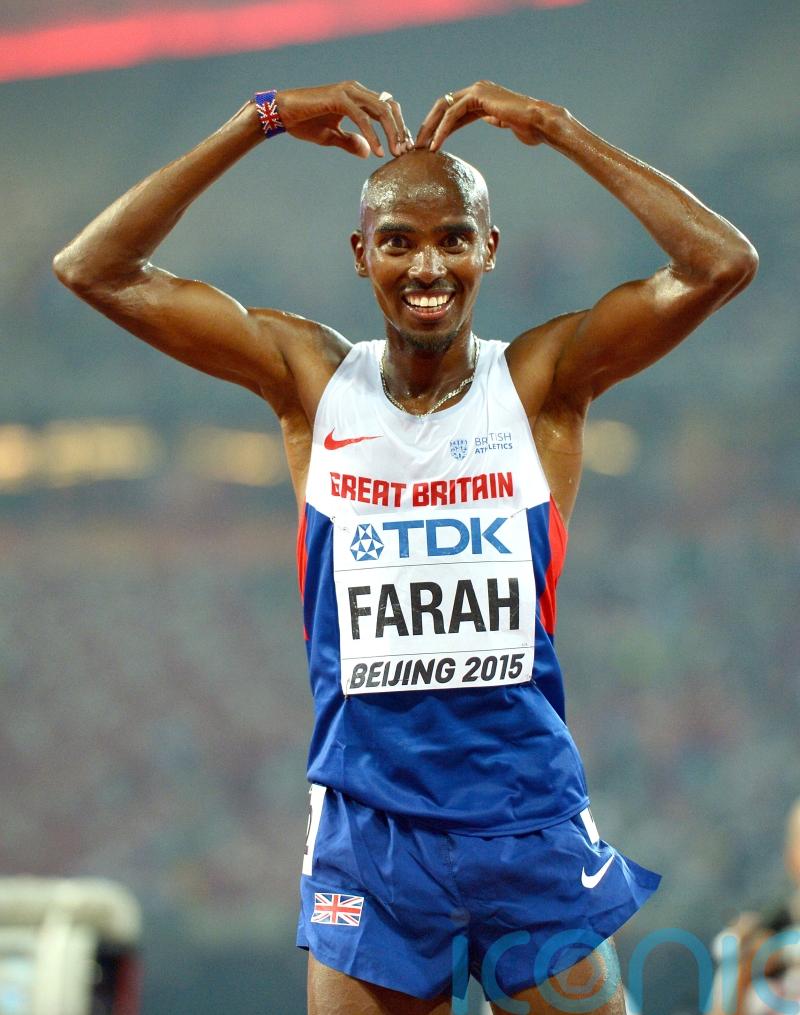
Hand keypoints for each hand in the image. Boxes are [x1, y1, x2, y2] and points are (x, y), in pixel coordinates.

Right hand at [276, 81, 412, 157]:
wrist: (282, 114)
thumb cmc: (304, 123)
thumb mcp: (332, 137)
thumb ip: (350, 142)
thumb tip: (367, 153)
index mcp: (357, 98)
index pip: (387, 109)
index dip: (398, 127)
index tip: (403, 148)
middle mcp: (356, 91)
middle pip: (389, 107)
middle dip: (400, 130)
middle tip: (405, 152)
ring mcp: (348, 92)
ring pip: (380, 110)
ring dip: (391, 133)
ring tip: (395, 153)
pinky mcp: (339, 98)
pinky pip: (362, 118)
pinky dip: (372, 135)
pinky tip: (377, 151)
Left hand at [415, 80, 563, 151]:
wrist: (540, 122)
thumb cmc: (528, 127)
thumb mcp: (505, 122)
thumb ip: (493, 118)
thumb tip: (489, 118)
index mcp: (480, 96)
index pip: (451, 110)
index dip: (437, 126)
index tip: (427, 144)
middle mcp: (477, 89)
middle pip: (443, 106)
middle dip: (428, 126)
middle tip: (416, 145)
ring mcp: (477, 90)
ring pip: (444, 108)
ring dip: (430, 129)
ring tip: (421, 148)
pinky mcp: (478, 96)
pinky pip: (453, 114)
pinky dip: (442, 130)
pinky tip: (435, 145)